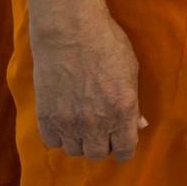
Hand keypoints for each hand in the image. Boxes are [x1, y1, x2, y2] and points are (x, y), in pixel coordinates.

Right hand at [29, 7, 147, 161]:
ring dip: (80, 140)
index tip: (122, 144)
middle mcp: (96, 123)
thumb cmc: (106, 44)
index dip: (125, 149)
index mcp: (122, 111)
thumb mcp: (130, 70)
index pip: (125, 149)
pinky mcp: (47, 117)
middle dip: (103, 144)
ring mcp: (69, 122)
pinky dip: (59, 135)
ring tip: (82, 124)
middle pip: (98, 154)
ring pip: (75, 150)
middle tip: (102, 130)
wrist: (69, 32)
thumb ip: (133, 102)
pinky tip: (64, 120)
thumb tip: (139, 124)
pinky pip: (53, 142)